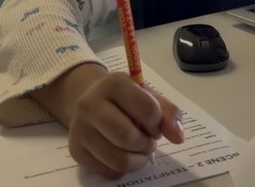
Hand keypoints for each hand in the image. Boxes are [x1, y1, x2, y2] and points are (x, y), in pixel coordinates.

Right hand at [66, 71, 184, 177]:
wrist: (89, 100)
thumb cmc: (125, 98)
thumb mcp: (148, 96)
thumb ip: (168, 113)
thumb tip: (178, 137)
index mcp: (114, 84)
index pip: (148, 110)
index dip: (157, 123)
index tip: (154, 123)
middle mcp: (91, 104)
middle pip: (127, 137)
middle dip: (146, 144)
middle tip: (148, 140)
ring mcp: (80, 129)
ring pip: (118, 159)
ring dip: (137, 160)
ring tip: (139, 150)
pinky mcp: (76, 151)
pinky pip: (108, 171)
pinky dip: (123, 169)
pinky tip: (123, 154)